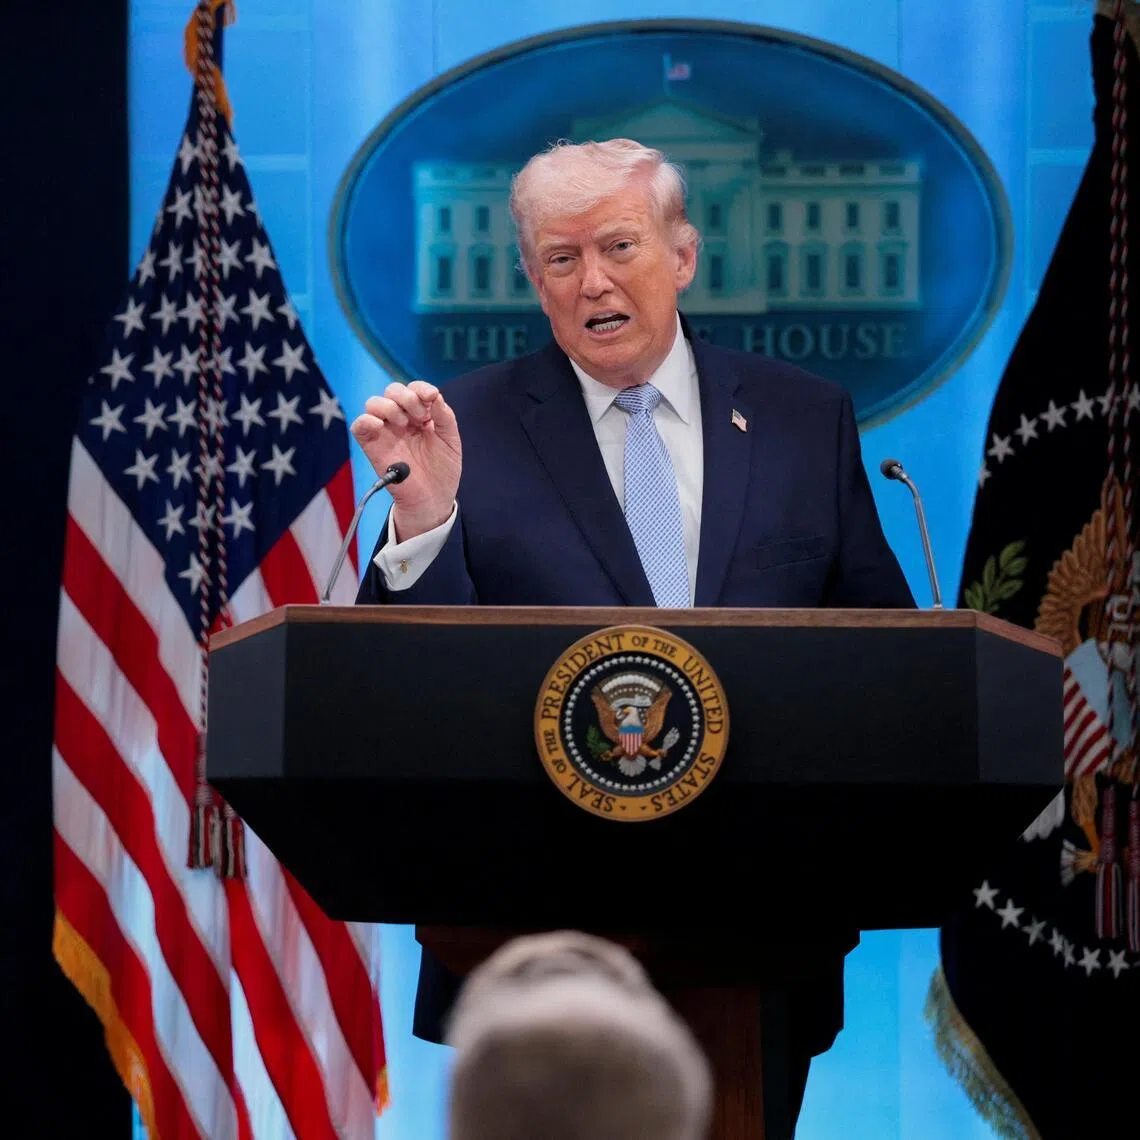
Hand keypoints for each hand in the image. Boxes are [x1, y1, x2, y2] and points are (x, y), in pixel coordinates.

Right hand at [350, 380, 461, 540]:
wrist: (433, 499)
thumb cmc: (442, 471)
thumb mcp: (451, 440)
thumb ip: (445, 416)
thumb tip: (435, 395)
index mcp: (420, 416)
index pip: (414, 390)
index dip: (421, 388)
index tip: (432, 397)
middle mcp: (401, 420)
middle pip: (392, 391)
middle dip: (406, 397)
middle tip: (420, 417)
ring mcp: (385, 432)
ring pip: (373, 403)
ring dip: (389, 406)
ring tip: (404, 425)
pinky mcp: (372, 446)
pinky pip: (359, 425)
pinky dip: (367, 420)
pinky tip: (382, 426)